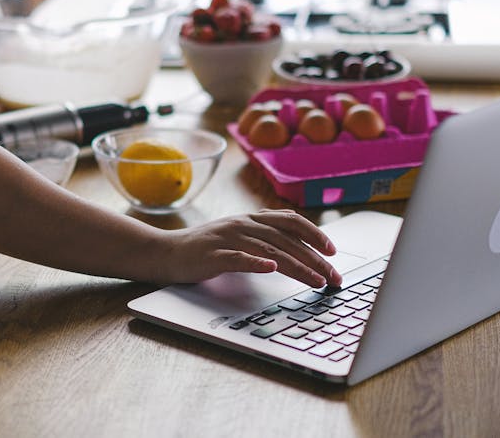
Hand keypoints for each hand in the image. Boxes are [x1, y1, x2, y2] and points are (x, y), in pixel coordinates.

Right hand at [154, 209, 342, 287]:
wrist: (166, 252)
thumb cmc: (205, 248)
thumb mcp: (238, 234)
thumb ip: (263, 234)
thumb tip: (295, 238)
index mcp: (251, 219)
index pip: (290, 221)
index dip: (314, 233)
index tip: (333, 251)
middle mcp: (243, 224)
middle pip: (287, 240)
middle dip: (314, 259)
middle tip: (333, 277)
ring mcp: (228, 239)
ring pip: (270, 250)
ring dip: (297, 266)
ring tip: (316, 280)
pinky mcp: (213, 255)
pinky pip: (238, 258)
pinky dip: (256, 262)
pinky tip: (270, 268)